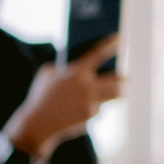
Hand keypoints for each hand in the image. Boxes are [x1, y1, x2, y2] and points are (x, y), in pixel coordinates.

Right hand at [12, 36, 122, 156]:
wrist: (37, 124)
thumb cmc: (41, 95)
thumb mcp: (49, 74)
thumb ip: (66, 65)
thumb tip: (85, 58)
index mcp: (76, 72)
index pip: (99, 54)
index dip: (111, 44)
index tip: (120, 39)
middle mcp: (88, 87)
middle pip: (119, 80)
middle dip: (125, 78)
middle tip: (126, 77)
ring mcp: (92, 102)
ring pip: (118, 95)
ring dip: (121, 91)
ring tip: (123, 88)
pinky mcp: (92, 115)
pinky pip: (100, 106)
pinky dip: (97, 104)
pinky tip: (93, 104)